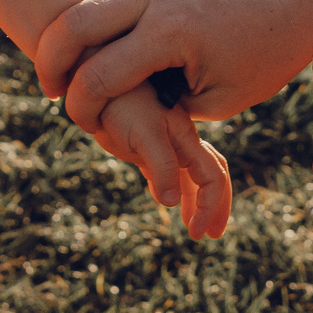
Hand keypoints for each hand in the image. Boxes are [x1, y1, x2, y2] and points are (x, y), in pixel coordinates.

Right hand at [36, 0, 312, 134]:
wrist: (294, 4)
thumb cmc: (259, 63)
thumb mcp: (211, 100)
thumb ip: (157, 103)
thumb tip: (110, 104)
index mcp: (172, 33)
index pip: (100, 74)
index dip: (81, 107)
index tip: (80, 124)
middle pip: (75, 24)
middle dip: (51, 60)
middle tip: (50, 88)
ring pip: (90, 6)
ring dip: (75, 39)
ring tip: (74, 73)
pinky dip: (101, 22)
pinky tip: (103, 49)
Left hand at [91, 82, 233, 238]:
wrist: (98, 77)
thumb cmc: (122, 100)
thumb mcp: (145, 132)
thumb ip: (161, 165)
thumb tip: (171, 203)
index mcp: (187, 139)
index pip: (213, 178)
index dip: (210, 206)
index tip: (196, 234)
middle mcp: (180, 142)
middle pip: (211, 177)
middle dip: (215, 206)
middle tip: (212, 235)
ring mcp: (163, 144)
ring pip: (190, 175)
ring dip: (196, 200)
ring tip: (193, 226)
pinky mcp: (143, 145)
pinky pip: (167, 172)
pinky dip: (174, 190)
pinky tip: (169, 201)